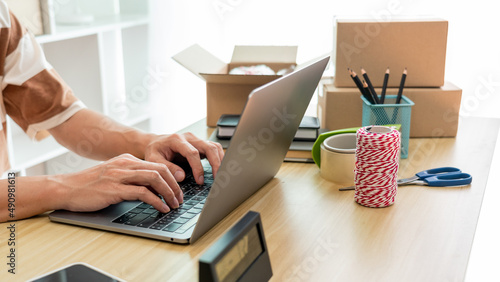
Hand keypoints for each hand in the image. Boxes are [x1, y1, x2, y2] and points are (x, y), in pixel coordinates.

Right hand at [56, 154, 181, 212]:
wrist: (65, 188)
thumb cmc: (89, 185)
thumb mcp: (114, 175)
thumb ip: (132, 177)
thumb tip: (153, 189)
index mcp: (127, 159)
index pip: (158, 164)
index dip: (173, 177)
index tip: (179, 190)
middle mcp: (125, 164)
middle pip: (161, 170)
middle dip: (175, 185)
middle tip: (180, 198)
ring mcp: (120, 175)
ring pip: (155, 179)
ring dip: (169, 193)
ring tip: (174, 204)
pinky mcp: (114, 189)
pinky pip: (143, 193)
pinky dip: (156, 201)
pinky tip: (161, 208)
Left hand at [144, 132, 223, 184]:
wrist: (156, 143)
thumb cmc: (154, 151)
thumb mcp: (154, 160)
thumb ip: (167, 168)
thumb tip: (182, 176)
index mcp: (176, 140)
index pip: (192, 153)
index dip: (198, 167)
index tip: (200, 180)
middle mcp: (189, 137)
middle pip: (209, 147)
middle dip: (216, 164)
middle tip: (218, 178)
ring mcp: (196, 139)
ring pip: (214, 147)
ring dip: (220, 160)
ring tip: (221, 175)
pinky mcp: (200, 144)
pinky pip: (214, 148)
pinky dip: (219, 158)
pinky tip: (219, 168)